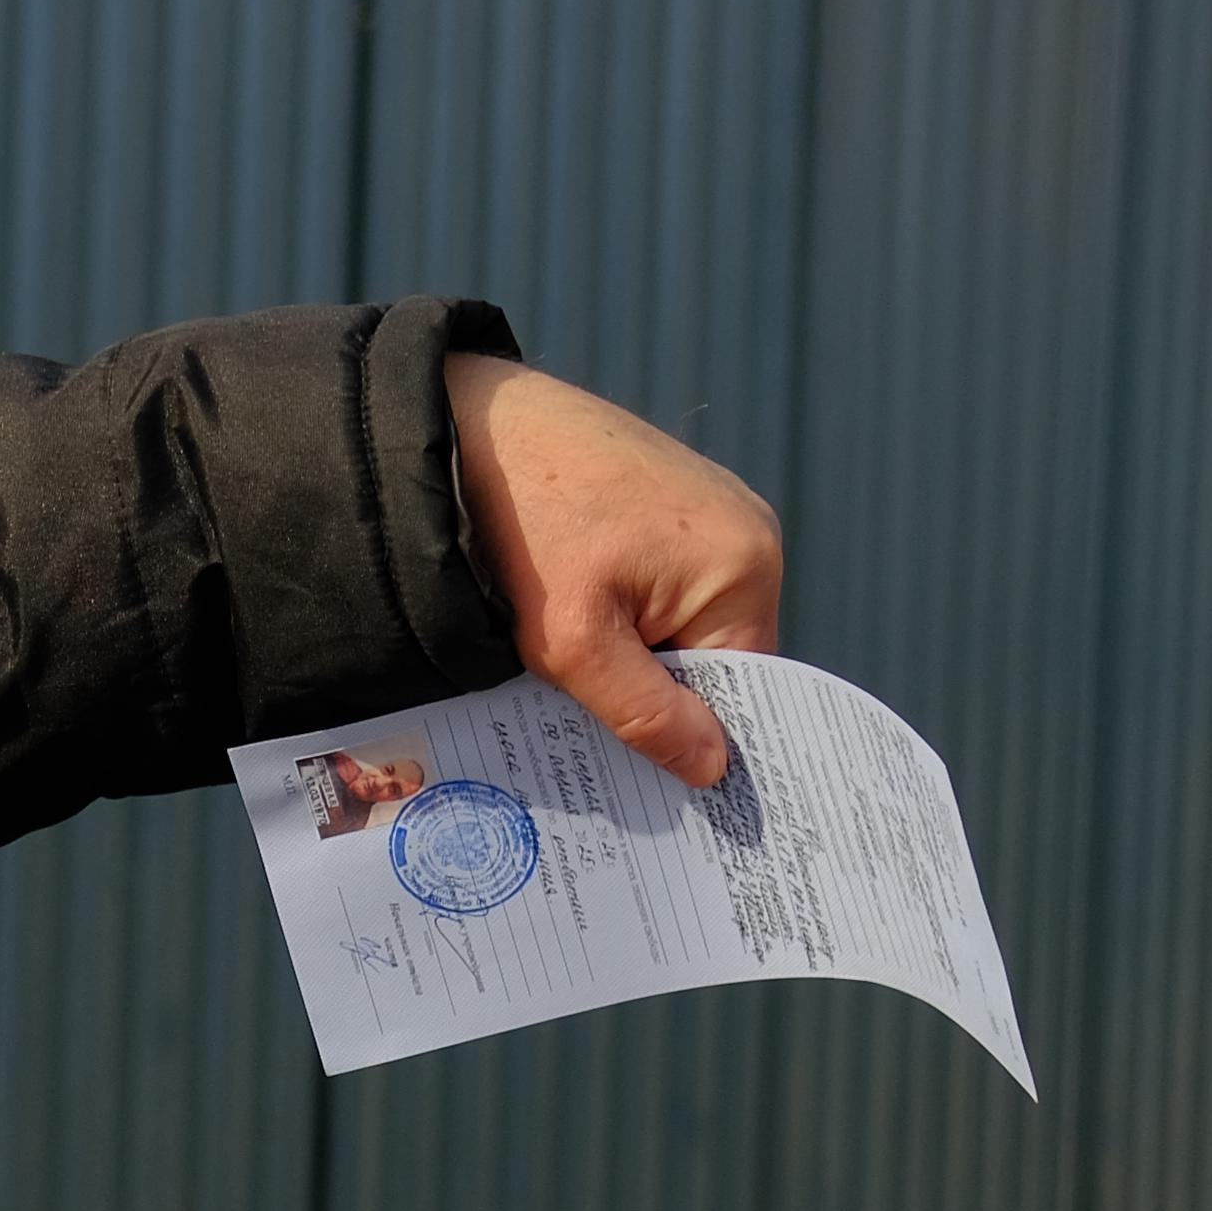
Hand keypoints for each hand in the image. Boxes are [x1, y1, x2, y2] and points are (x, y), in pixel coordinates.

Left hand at [445, 352, 782, 787]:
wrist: (464, 426)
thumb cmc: (523, 526)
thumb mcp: (576, 642)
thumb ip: (646, 712)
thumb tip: (714, 771)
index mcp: (746, 566)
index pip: (743, 687)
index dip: (697, 737)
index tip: (653, 784)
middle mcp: (746, 530)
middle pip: (713, 654)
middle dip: (657, 697)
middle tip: (596, 749)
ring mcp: (710, 507)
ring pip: (678, 622)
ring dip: (629, 656)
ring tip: (570, 684)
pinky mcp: (667, 498)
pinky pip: (658, 582)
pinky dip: (618, 614)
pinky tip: (565, 627)